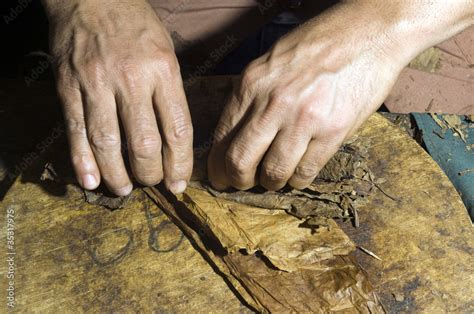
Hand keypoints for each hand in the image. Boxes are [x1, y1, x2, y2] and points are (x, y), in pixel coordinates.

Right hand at [45, 0, 191, 194]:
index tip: (179, 184)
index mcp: (163, 70)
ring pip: (108, 144)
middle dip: (150, 173)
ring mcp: (96, 83)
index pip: (177, 130)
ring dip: (117, 176)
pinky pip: (76, 131)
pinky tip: (90, 180)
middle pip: (144, 144)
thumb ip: (170, 94)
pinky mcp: (68, 86)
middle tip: (151, 182)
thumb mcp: (166, 53)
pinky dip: (82, 161)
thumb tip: (174, 141)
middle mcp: (131, 79)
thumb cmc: (135, 25)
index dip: (180, 164)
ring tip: (123, 189)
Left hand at [207, 3, 407, 190]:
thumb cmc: (320, 44)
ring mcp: (304, 119)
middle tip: (244, 183)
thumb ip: (251, 96)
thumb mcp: (271, 62)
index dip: (216, 165)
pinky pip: (306, 172)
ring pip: (273, 173)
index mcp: (252, 84)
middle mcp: (273, 103)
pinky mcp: (334, 131)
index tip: (219, 176)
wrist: (369, 32)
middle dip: (238, 181)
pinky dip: (298, 180)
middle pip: (240, 161)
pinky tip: (299, 173)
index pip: (222, 136)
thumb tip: (236, 132)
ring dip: (271, 182)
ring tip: (276, 178)